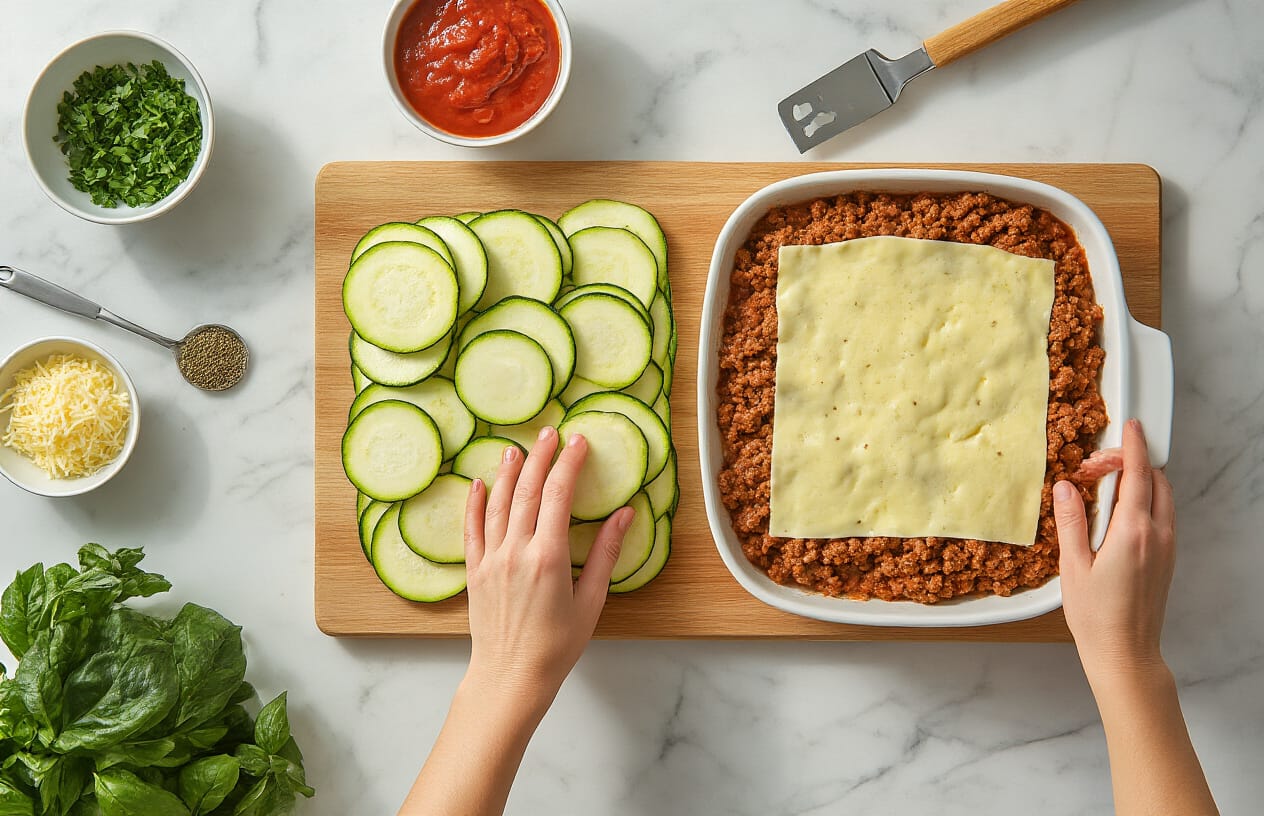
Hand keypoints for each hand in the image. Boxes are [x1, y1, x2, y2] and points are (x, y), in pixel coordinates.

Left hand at [463, 426, 631, 712]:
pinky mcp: (475, 572)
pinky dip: (475, 503)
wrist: (510, 677)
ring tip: (518, 448)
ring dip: (510, 472)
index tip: (578, 442)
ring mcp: (491, 560)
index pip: (559, 496)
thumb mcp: (591, 601)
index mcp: (549, 558)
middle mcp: (516, 552)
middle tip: (551, 433)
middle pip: (528, 491)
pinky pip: (472, 529)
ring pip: (499, 504)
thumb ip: (605, 553)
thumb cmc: (556, 646)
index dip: (569, 464)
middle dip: (541, 458)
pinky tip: (479, 484)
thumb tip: (625, 515)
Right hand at [1055, 418, 1175, 685]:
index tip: (1130, 427)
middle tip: (1095, 466)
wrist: (1126, 653)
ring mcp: (1166, 548)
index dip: (1133, 447)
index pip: (1138, 476)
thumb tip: (1065, 488)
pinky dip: (1145, 502)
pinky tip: (1117, 514)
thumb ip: (1071, 521)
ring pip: (1162, 498)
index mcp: (1133, 533)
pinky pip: (1162, 517)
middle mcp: (1157, 536)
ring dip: (1140, 482)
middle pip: (1155, 481)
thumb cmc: (1097, 617)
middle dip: (1131, 463)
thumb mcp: (1072, 566)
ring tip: (1104, 488)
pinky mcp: (1166, 560)